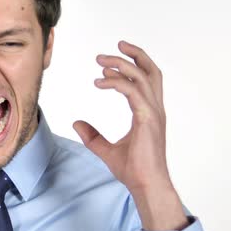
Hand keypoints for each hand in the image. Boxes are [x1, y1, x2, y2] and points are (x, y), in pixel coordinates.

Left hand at [73, 40, 187, 230]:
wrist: (145, 185)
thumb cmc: (134, 170)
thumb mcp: (106, 149)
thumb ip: (92, 135)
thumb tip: (76, 124)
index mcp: (150, 113)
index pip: (146, 81)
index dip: (130, 67)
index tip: (106, 66)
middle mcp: (154, 109)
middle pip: (152, 71)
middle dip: (136, 54)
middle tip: (117, 45)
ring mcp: (153, 113)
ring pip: (142, 76)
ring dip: (121, 63)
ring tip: (101, 60)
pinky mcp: (147, 118)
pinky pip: (132, 91)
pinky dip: (116, 81)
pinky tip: (100, 81)